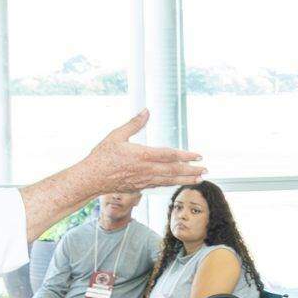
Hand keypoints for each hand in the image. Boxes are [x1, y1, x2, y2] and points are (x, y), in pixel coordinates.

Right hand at [84, 110, 203, 192]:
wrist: (91, 178)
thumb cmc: (102, 156)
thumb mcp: (116, 135)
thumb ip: (134, 124)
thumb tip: (146, 110)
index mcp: (142, 155)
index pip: (170, 155)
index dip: (186, 155)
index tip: (198, 155)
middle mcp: (146, 169)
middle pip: (174, 170)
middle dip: (192, 170)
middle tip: (206, 170)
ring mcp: (144, 180)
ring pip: (169, 180)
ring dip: (186, 179)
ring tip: (199, 179)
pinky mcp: (140, 187)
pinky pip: (160, 185)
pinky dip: (172, 183)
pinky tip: (179, 182)